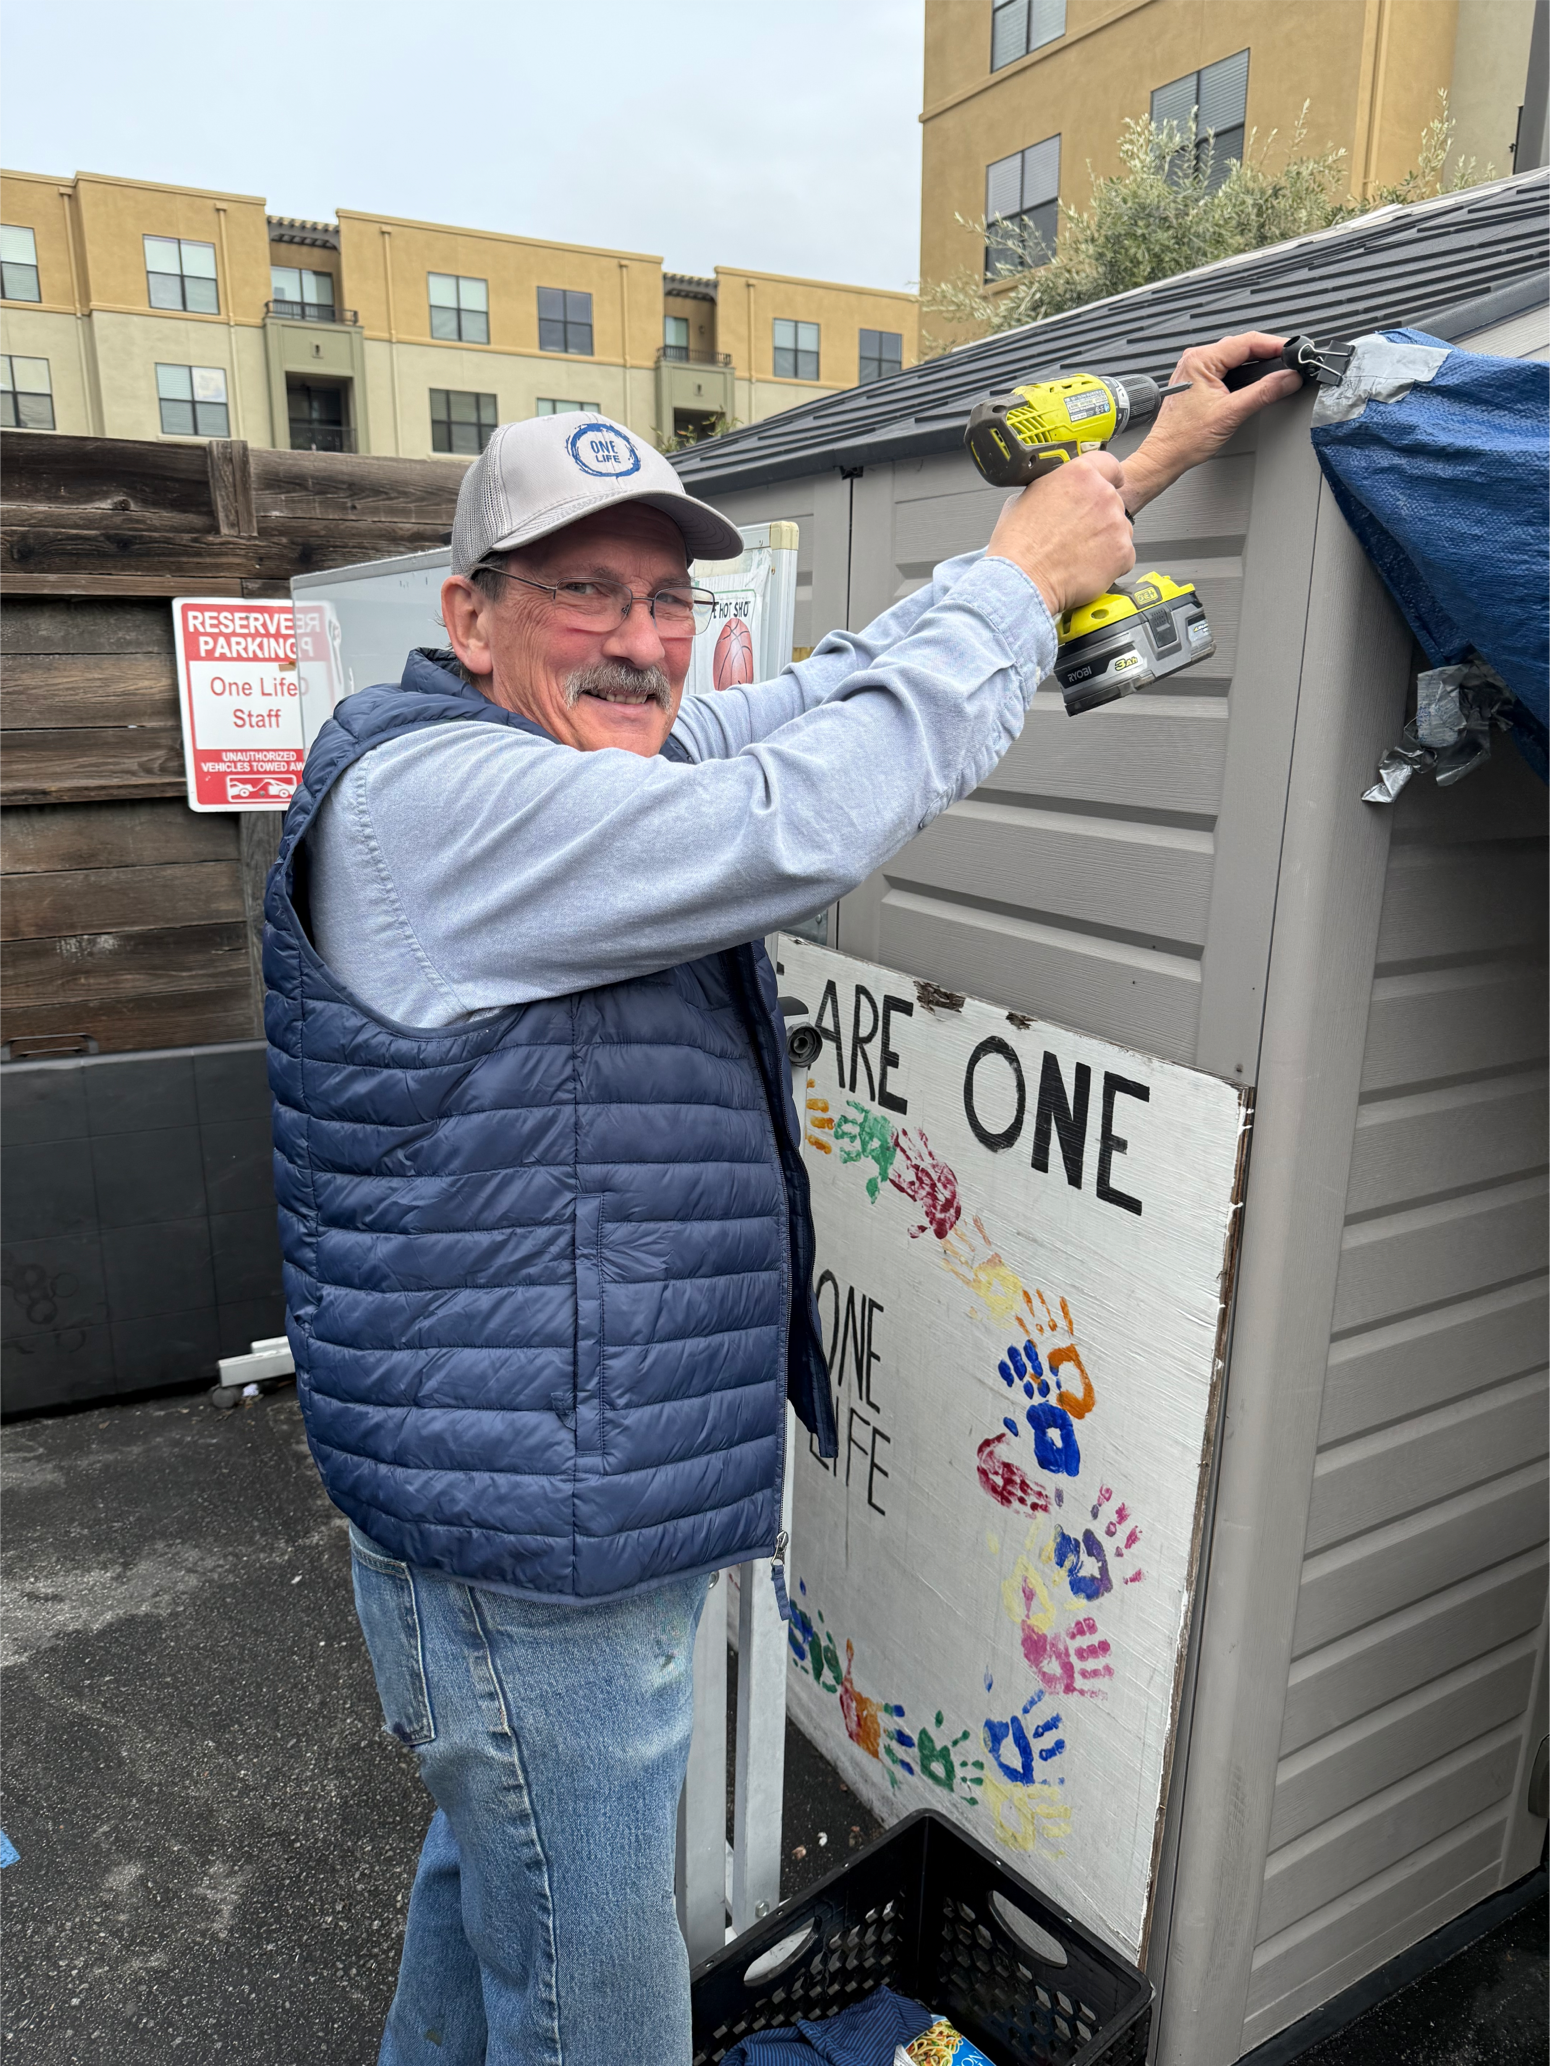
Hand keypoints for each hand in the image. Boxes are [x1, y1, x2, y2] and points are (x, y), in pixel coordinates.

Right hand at [986, 451, 1134, 619]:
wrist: (1022, 580)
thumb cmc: (1018, 545)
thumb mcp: (1025, 498)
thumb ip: (1051, 489)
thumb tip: (1054, 495)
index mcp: (1079, 474)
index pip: (1109, 464)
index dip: (1109, 476)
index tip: (1110, 483)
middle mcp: (1102, 494)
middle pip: (1113, 500)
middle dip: (1099, 516)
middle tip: (1077, 533)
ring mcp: (1116, 523)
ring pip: (1120, 529)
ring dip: (1106, 539)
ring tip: (1078, 554)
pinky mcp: (1123, 552)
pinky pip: (1123, 555)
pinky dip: (1109, 563)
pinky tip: (1085, 567)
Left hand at [1122, 331, 1303, 513]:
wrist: (1165, 456)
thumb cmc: (1184, 438)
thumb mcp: (1231, 413)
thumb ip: (1264, 392)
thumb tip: (1288, 379)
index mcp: (1200, 360)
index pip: (1248, 341)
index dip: (1276, 345)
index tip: (1295, 351)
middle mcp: (1196, 359)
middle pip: (1243, 345)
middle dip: (1269, 351)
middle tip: (1292, 359)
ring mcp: (1195, 369)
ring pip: (1235, 355)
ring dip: (1257, 360)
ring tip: (1279, 366)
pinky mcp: (1197, 380)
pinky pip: (1226, 366)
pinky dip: (1244, 370)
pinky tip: (1256, 376)